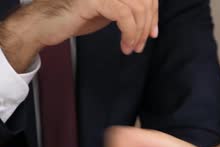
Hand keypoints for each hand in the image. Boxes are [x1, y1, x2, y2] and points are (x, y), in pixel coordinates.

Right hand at [0, 0, 157, 72]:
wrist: (43, 24)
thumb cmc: (73, 18)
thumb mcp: (109, 10)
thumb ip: (128, 9)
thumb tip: (151, 19)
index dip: (154, 12)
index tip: (153, 32)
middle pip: (145, 0)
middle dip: (148, 25)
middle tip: (142, 44)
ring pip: (137, 8)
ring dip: (139, 33)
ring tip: (132, 47)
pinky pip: (124, 15)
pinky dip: (130, 33)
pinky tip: (125, 45)